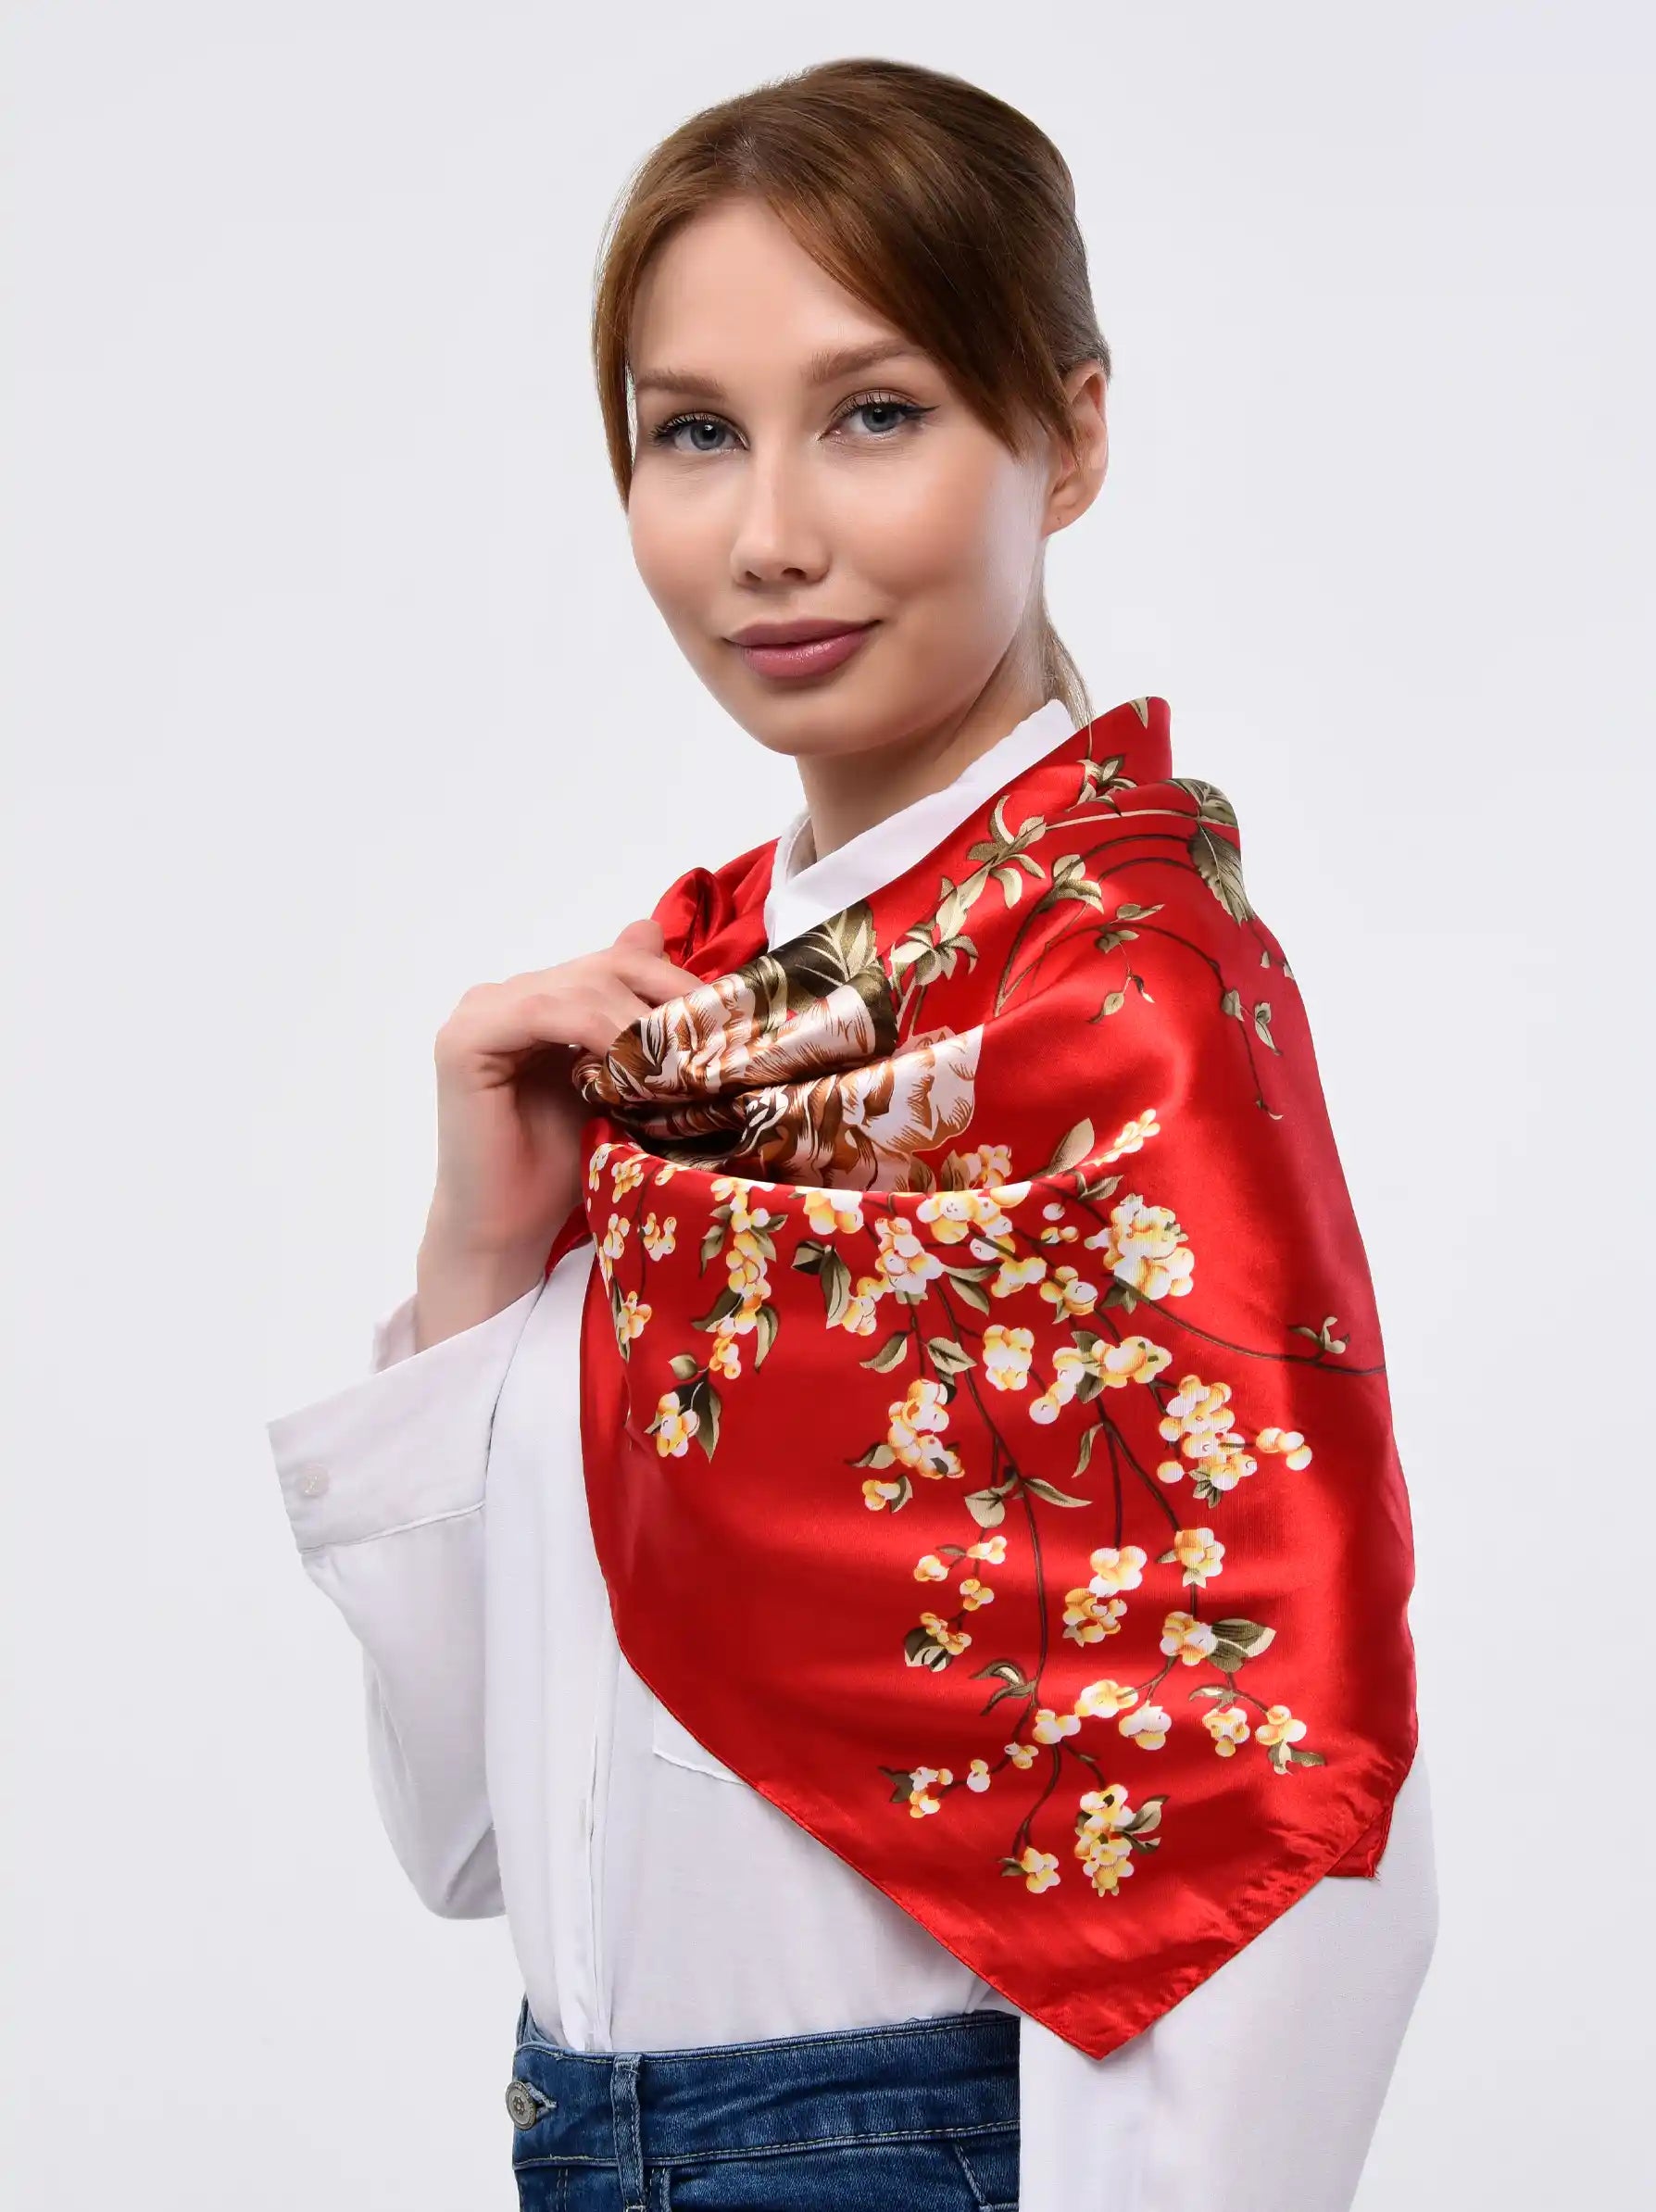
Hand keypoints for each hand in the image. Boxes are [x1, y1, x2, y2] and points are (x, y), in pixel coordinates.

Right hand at [413, 917, 701, 1345]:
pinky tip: (633, 1071)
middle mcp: (506, 996)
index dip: (678, 984)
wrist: (511, 1234)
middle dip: (670, 1001)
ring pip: (584, 985)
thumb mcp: (622, 1091)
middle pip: (607, 966)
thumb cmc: (563, 1171)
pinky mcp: (465, 1039)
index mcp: (540, 1000)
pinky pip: (546, 1012)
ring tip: (684, 1064)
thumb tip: (676, 959)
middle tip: (717, 1041)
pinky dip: (600, 1033)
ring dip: (642, 1023)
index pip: (621, 962)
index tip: (729, 1020)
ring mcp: (480, 1012)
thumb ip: (637, 1033)